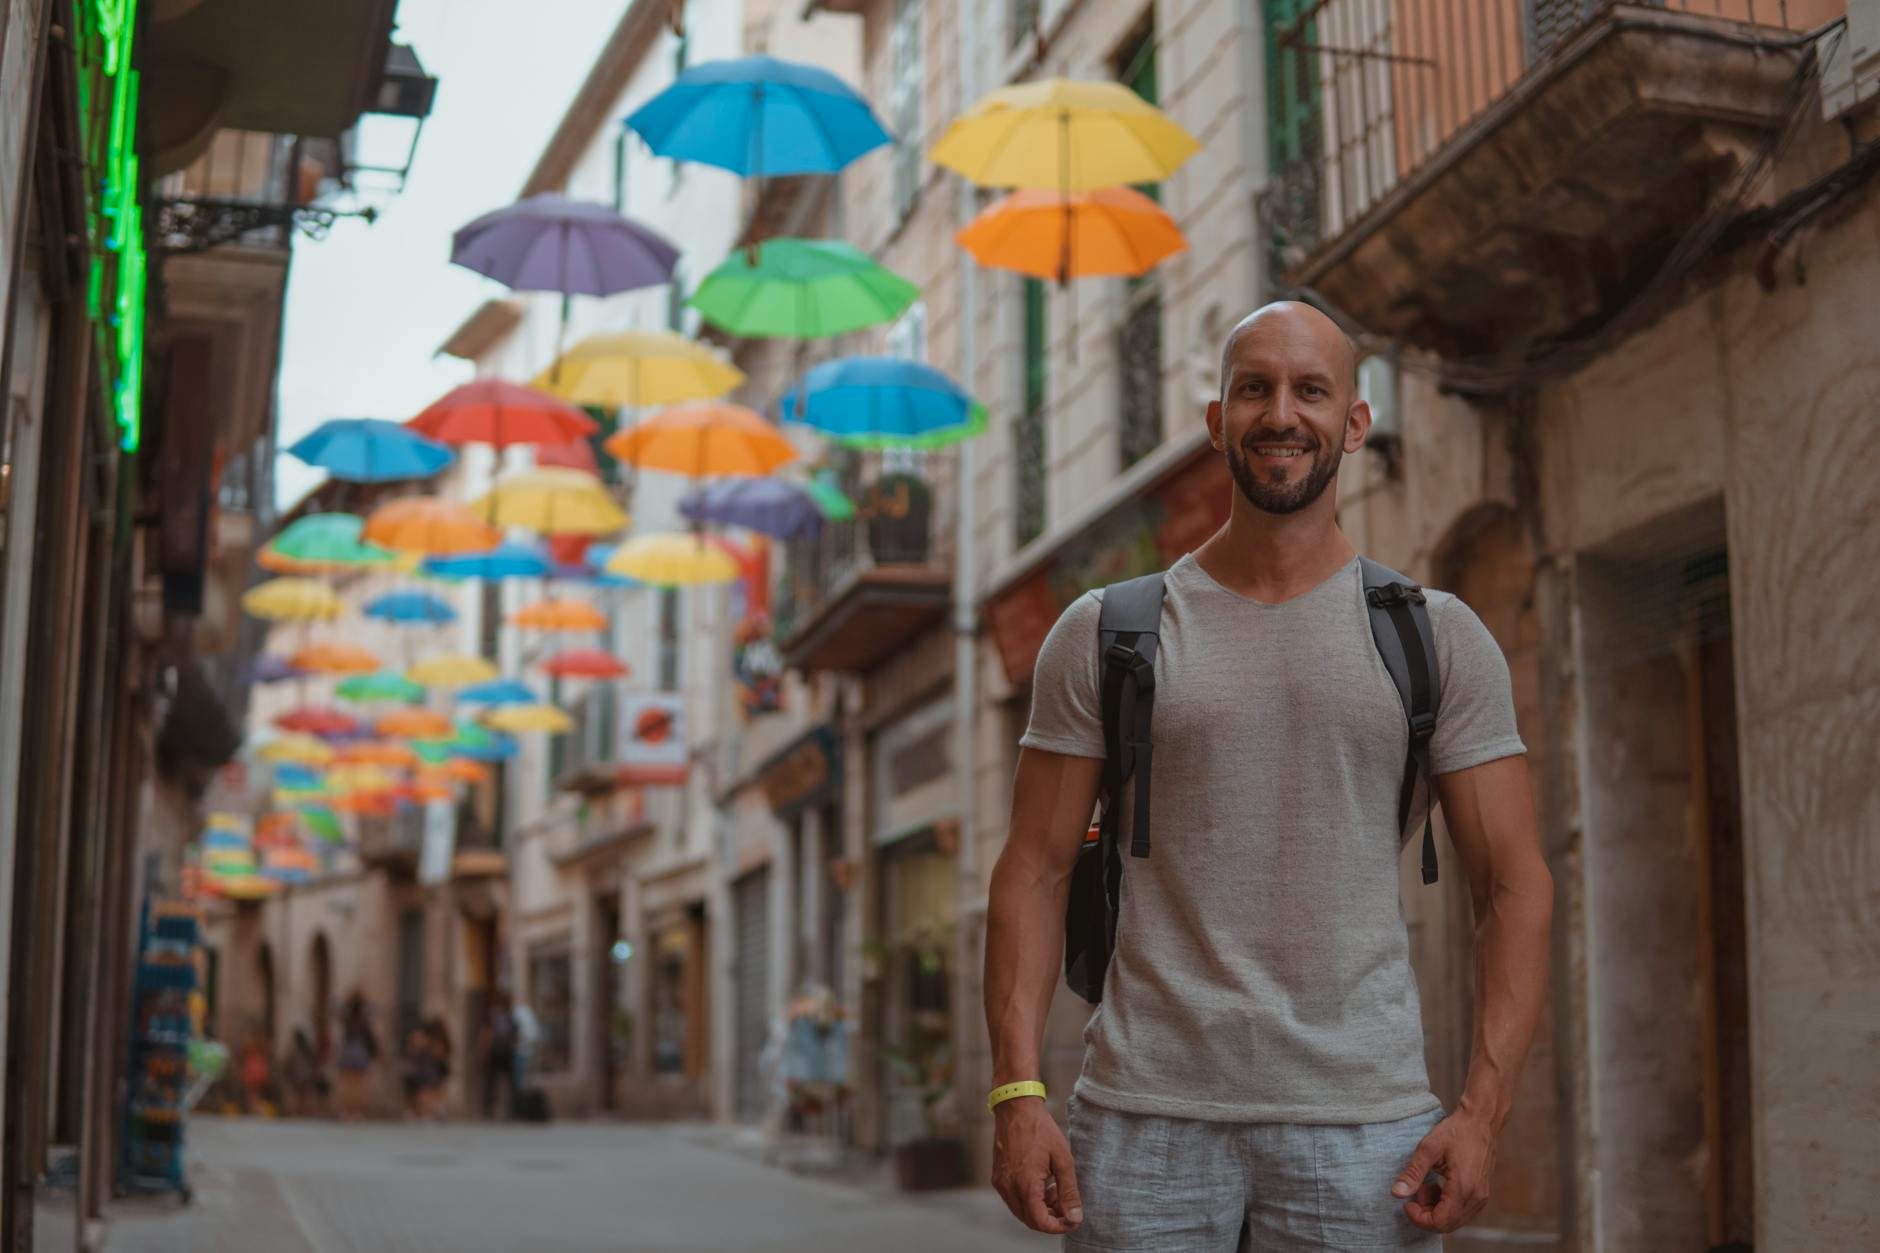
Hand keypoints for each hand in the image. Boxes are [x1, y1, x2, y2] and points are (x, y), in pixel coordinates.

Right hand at [990, 1098, 1082, 1234]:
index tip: (1071, 1219)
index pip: (1040, 1222)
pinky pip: (1014, 1199)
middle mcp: (1008, 1187)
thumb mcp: (1062, 1159)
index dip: (1058, 1226)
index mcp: (1025, 1184)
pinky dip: (1029, 1199)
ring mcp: (1000, 1183)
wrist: (1016, 1107)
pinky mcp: (997, 1177)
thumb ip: (1069, 1191)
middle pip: (1030, 1220)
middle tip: (1065, 1202)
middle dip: (1050, 1217)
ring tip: (1054, 1188)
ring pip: (1021, 1211)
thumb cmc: (1040, 1129)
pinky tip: (1042, 1182)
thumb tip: (1075, 1217)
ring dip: (1040, 1208)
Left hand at [1391, 1107, 1496, 1233]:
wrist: (1481, 1121)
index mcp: (1463, 1189)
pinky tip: (1439, 1187)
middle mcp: (1476, 1198)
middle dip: (1426, 1214)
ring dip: (1436, 1209)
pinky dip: (1446, 1206)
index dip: (1419, 1217)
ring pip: (1455, 1220)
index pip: (1439, 1222)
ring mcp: (1481, 1197)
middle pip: (1447, 1225)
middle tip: (1417, 1191)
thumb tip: (1397, 1193)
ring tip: (1427, 1185)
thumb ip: (1413, 1173)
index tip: (1407, 1202)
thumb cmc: (1456, 1131)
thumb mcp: (1428, 1148)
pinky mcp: (1481, 1194)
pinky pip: (1462, 1212)